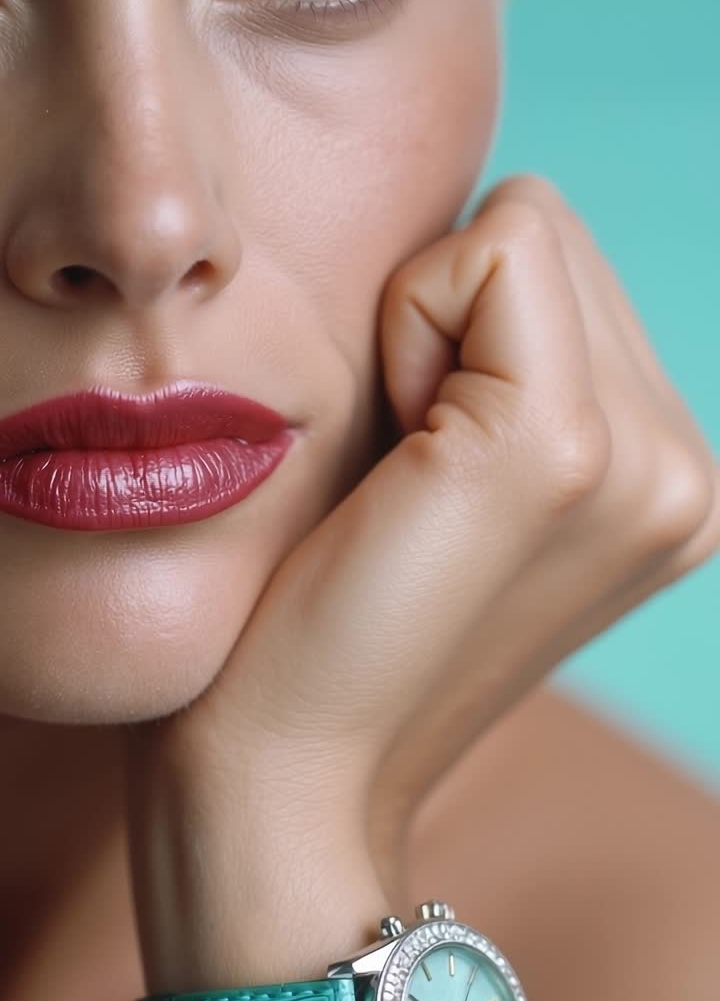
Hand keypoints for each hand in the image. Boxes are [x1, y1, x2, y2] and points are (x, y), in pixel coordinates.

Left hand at [126, 174, 718, 990]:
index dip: (460, 320)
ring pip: (525, 229)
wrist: (293, 771)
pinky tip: (397, 455)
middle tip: (412, 459)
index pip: (569, 259)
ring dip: (432, 321)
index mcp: (667, 474)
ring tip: (410, 467)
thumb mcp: (468, 476)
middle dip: (456, 311)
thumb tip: (491, 235)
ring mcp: (641, 461)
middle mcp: (683, 466)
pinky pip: (488, 254)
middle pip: (552, 231)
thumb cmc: (337, 607)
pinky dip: (410, 322)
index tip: (420, 448)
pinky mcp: (558, 451)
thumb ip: (512, 361)